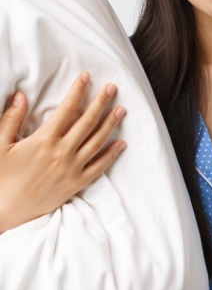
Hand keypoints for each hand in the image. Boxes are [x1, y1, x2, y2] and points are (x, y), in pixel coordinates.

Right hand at [0, 72, 126, 232]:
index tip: (86, 77)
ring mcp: (72, 169)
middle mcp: (63, 153)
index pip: (67, 109)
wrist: (5, 212)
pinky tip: (121, 144)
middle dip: (101, 102)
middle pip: (88, 122)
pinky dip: (112, 155)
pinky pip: (99, 167)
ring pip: (97, 142)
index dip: (78, 91)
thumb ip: (11, 119)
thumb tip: (20, 96)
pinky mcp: (75, 185)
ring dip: (111, 124)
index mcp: (45, 140)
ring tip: (121, 110)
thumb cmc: (0, 179)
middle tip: (112, 87)